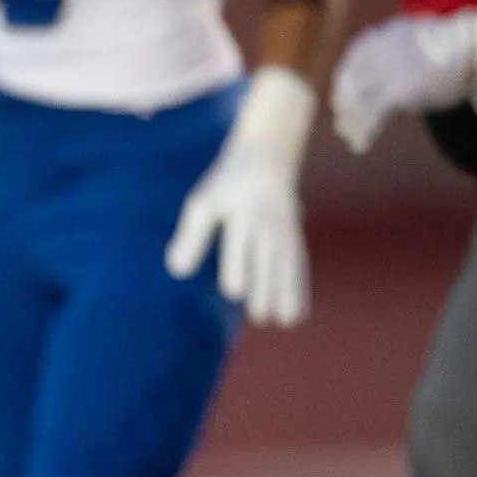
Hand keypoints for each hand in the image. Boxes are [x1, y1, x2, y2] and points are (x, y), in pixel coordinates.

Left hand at [166, 68, 314, 327]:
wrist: (269, 154)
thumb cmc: (227, 185)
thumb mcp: (203, 203)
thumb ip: (191, 237)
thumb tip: (177, 272)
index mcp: (243, 214)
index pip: (242, 249)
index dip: (239, 273)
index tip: (235, 292)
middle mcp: (268, 224)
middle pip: (269, 262)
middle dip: (267, 289)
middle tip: (260, 316)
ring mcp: (285, 231)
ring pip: (289, 266)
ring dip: (288, 294)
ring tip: (285, 322)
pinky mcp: (295, 238)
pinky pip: (299, 266)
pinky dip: (299, 289)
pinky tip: (296, 315)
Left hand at [331, 11, 476, 152]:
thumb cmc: (458, 43)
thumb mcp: (417, 38)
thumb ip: (398, 52)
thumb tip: (388, 75)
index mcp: (384, 35)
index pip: (353, 57)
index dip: (345, 79)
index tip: (342, 94)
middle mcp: (379, 52)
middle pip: (350, 81)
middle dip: (344, 103)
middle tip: (342, 122)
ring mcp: (387, 72)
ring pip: (356, 102)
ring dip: (351, 122)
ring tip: (349, 137)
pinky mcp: (396, 92)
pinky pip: (372, 116)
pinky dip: (364, 133)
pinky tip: (362, 145)